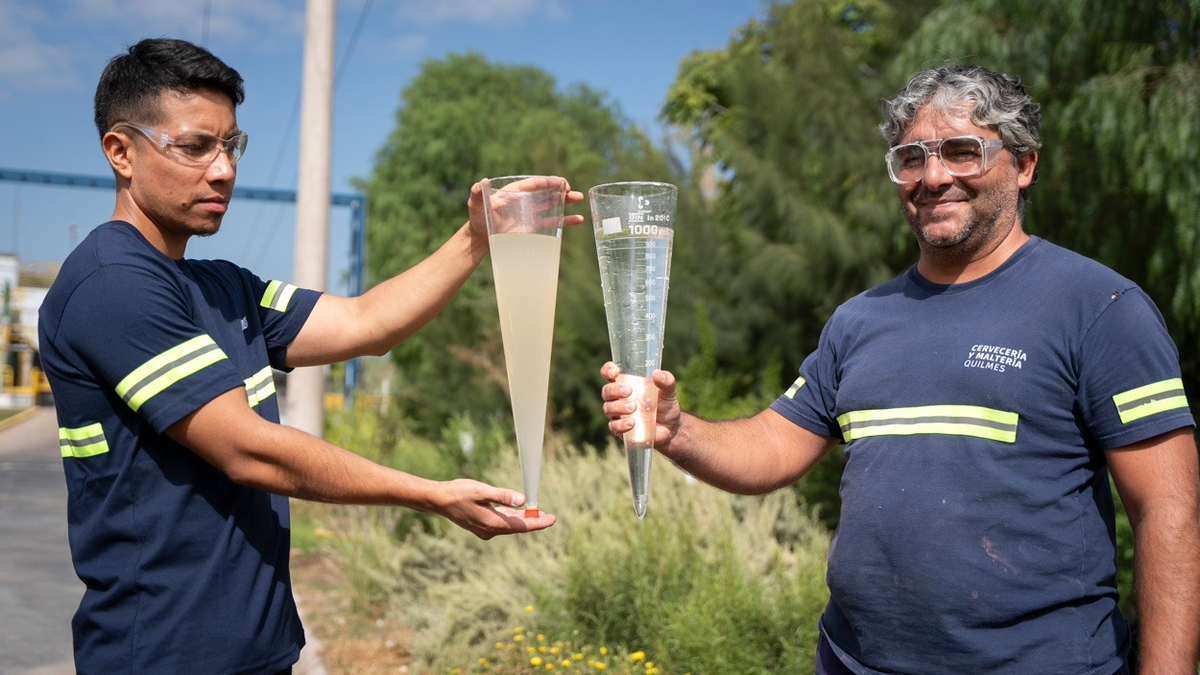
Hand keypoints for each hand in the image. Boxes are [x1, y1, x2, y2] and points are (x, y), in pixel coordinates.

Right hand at [430, 478, 556, 539]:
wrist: (439, 500)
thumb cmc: (459, 493)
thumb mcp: (482, 491)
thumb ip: (502, 495)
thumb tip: (522, 500)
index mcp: (492, 523)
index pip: (521, 526)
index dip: (538, 523)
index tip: (552, 519)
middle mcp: (490, 530)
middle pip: (517, 527)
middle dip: (533, 522)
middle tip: (549, 517)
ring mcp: (485, 529)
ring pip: (509, 525)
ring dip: (522, 520)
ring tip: (537, 514)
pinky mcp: (481, 526)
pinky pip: (501, 523)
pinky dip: (511, 518)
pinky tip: (517, 512)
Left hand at [466, 176, 585, 248]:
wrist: (481, 238)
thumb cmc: (477, 218)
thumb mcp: (475, 204)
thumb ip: (477, 193)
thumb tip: (482, 182)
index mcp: (515, 191)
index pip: (534, 184)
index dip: (548, 182)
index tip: (561, 182)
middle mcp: (526, 200)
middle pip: (547, 192)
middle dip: (562, 190)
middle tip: (574, 191)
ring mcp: (532, 214)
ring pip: (553, 205)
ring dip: (567, 202)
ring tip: (580, 199)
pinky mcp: (535, 227)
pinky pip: (553, 222)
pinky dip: (565, 221)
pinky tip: (577, 219)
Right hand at [600, 362, 680, 453]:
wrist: (671, 428)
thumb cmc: (666, 405)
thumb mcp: (669, 391)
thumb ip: (666, 381)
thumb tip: (658, 374)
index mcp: (626, 383)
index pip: (610, 374)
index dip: (608, 370)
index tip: (615, 371)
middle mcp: (618, 397)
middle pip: (606, 391)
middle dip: (614, 390)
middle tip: (629, 391)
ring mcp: (618, 414)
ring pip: (608, 408)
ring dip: (618, 407)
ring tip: (634, 407)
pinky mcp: (621, 429)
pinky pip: (613, 427)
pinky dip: (620, 425)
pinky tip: (631, 423)